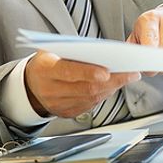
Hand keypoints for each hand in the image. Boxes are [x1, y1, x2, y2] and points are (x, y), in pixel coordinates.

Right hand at [24, 50, 140, 117]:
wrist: (31, 84)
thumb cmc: (46, 62)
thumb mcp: (51, 50)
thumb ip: (73, 50)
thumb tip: (102, 52)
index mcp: (45, 69)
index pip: (68, 72)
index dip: (88, 73)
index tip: (107, 71)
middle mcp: (50, 89)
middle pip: (86, 88)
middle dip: (112, 80)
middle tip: (131, 73)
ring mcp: (58, 104)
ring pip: (91, 98)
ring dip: (112, 87)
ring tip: (127, 77)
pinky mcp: (66, 113)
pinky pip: (90, 105)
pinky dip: (104, 94)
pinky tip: (112, 86)